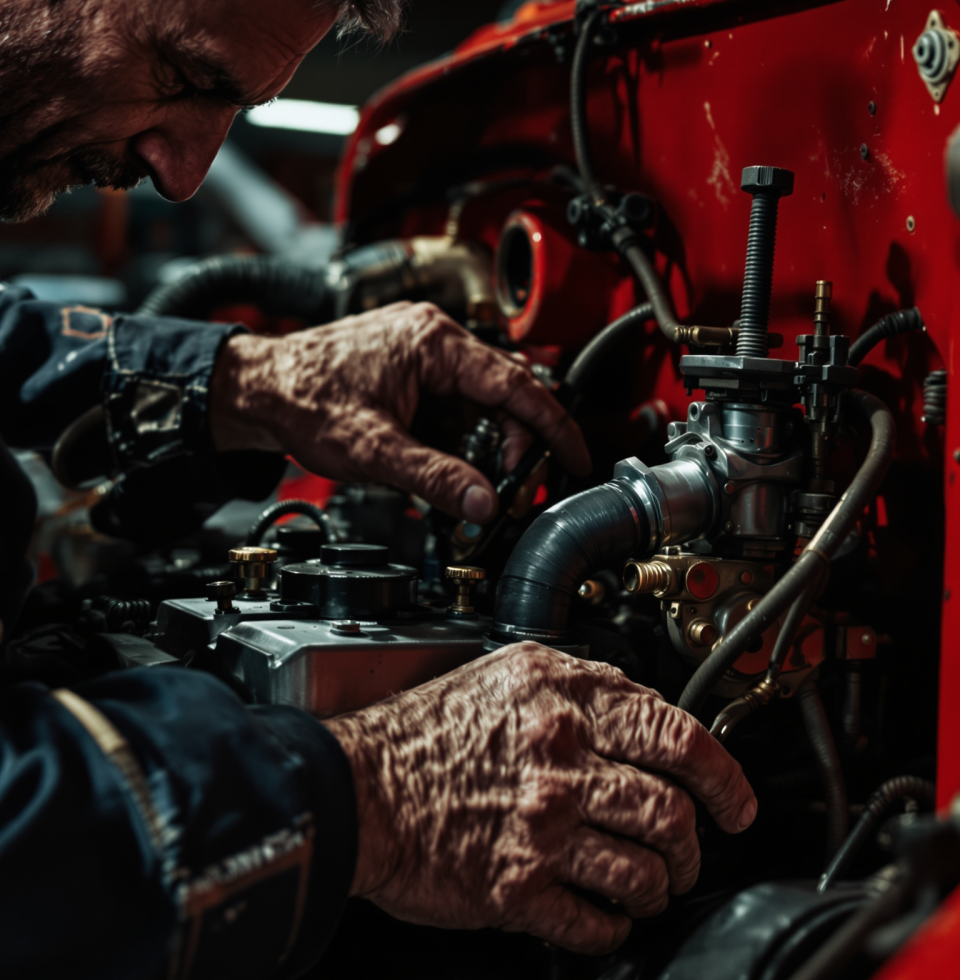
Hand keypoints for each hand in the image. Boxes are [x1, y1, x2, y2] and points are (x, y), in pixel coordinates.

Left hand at [208, 302, 590, 522]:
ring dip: (484, 446)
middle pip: (501, 397)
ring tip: (479, 484)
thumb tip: (483, 502)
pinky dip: (459, 440)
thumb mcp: (373, 449)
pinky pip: (452, 408)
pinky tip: (451, 467)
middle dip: (513, 446)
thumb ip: (433, 477)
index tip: (575, 455)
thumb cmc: (303, 399)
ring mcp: (422, 355)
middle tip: (513, 489)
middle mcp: (434, 340)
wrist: (257, 389)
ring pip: (477, 406)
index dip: (552, 425)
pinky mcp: (411, 373)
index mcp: (433, 344)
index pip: (515, 384)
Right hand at [324, 643, 756, 954]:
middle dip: (694, 842)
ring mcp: (542, 829)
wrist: (358, 787)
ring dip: (659, 886)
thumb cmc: (424, 731)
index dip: (722, 776)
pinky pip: (595, 923)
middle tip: (690, 849)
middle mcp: (561, 762)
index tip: (734, 800)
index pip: (677, 737)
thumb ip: (580, 685)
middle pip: (671, 813)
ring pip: (645, 873)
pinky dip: (613, 926)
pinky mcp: (517, 889)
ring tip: (649, 884)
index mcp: (564, 703)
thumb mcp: (507, 673)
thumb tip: (640, 711)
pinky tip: (606, 915)